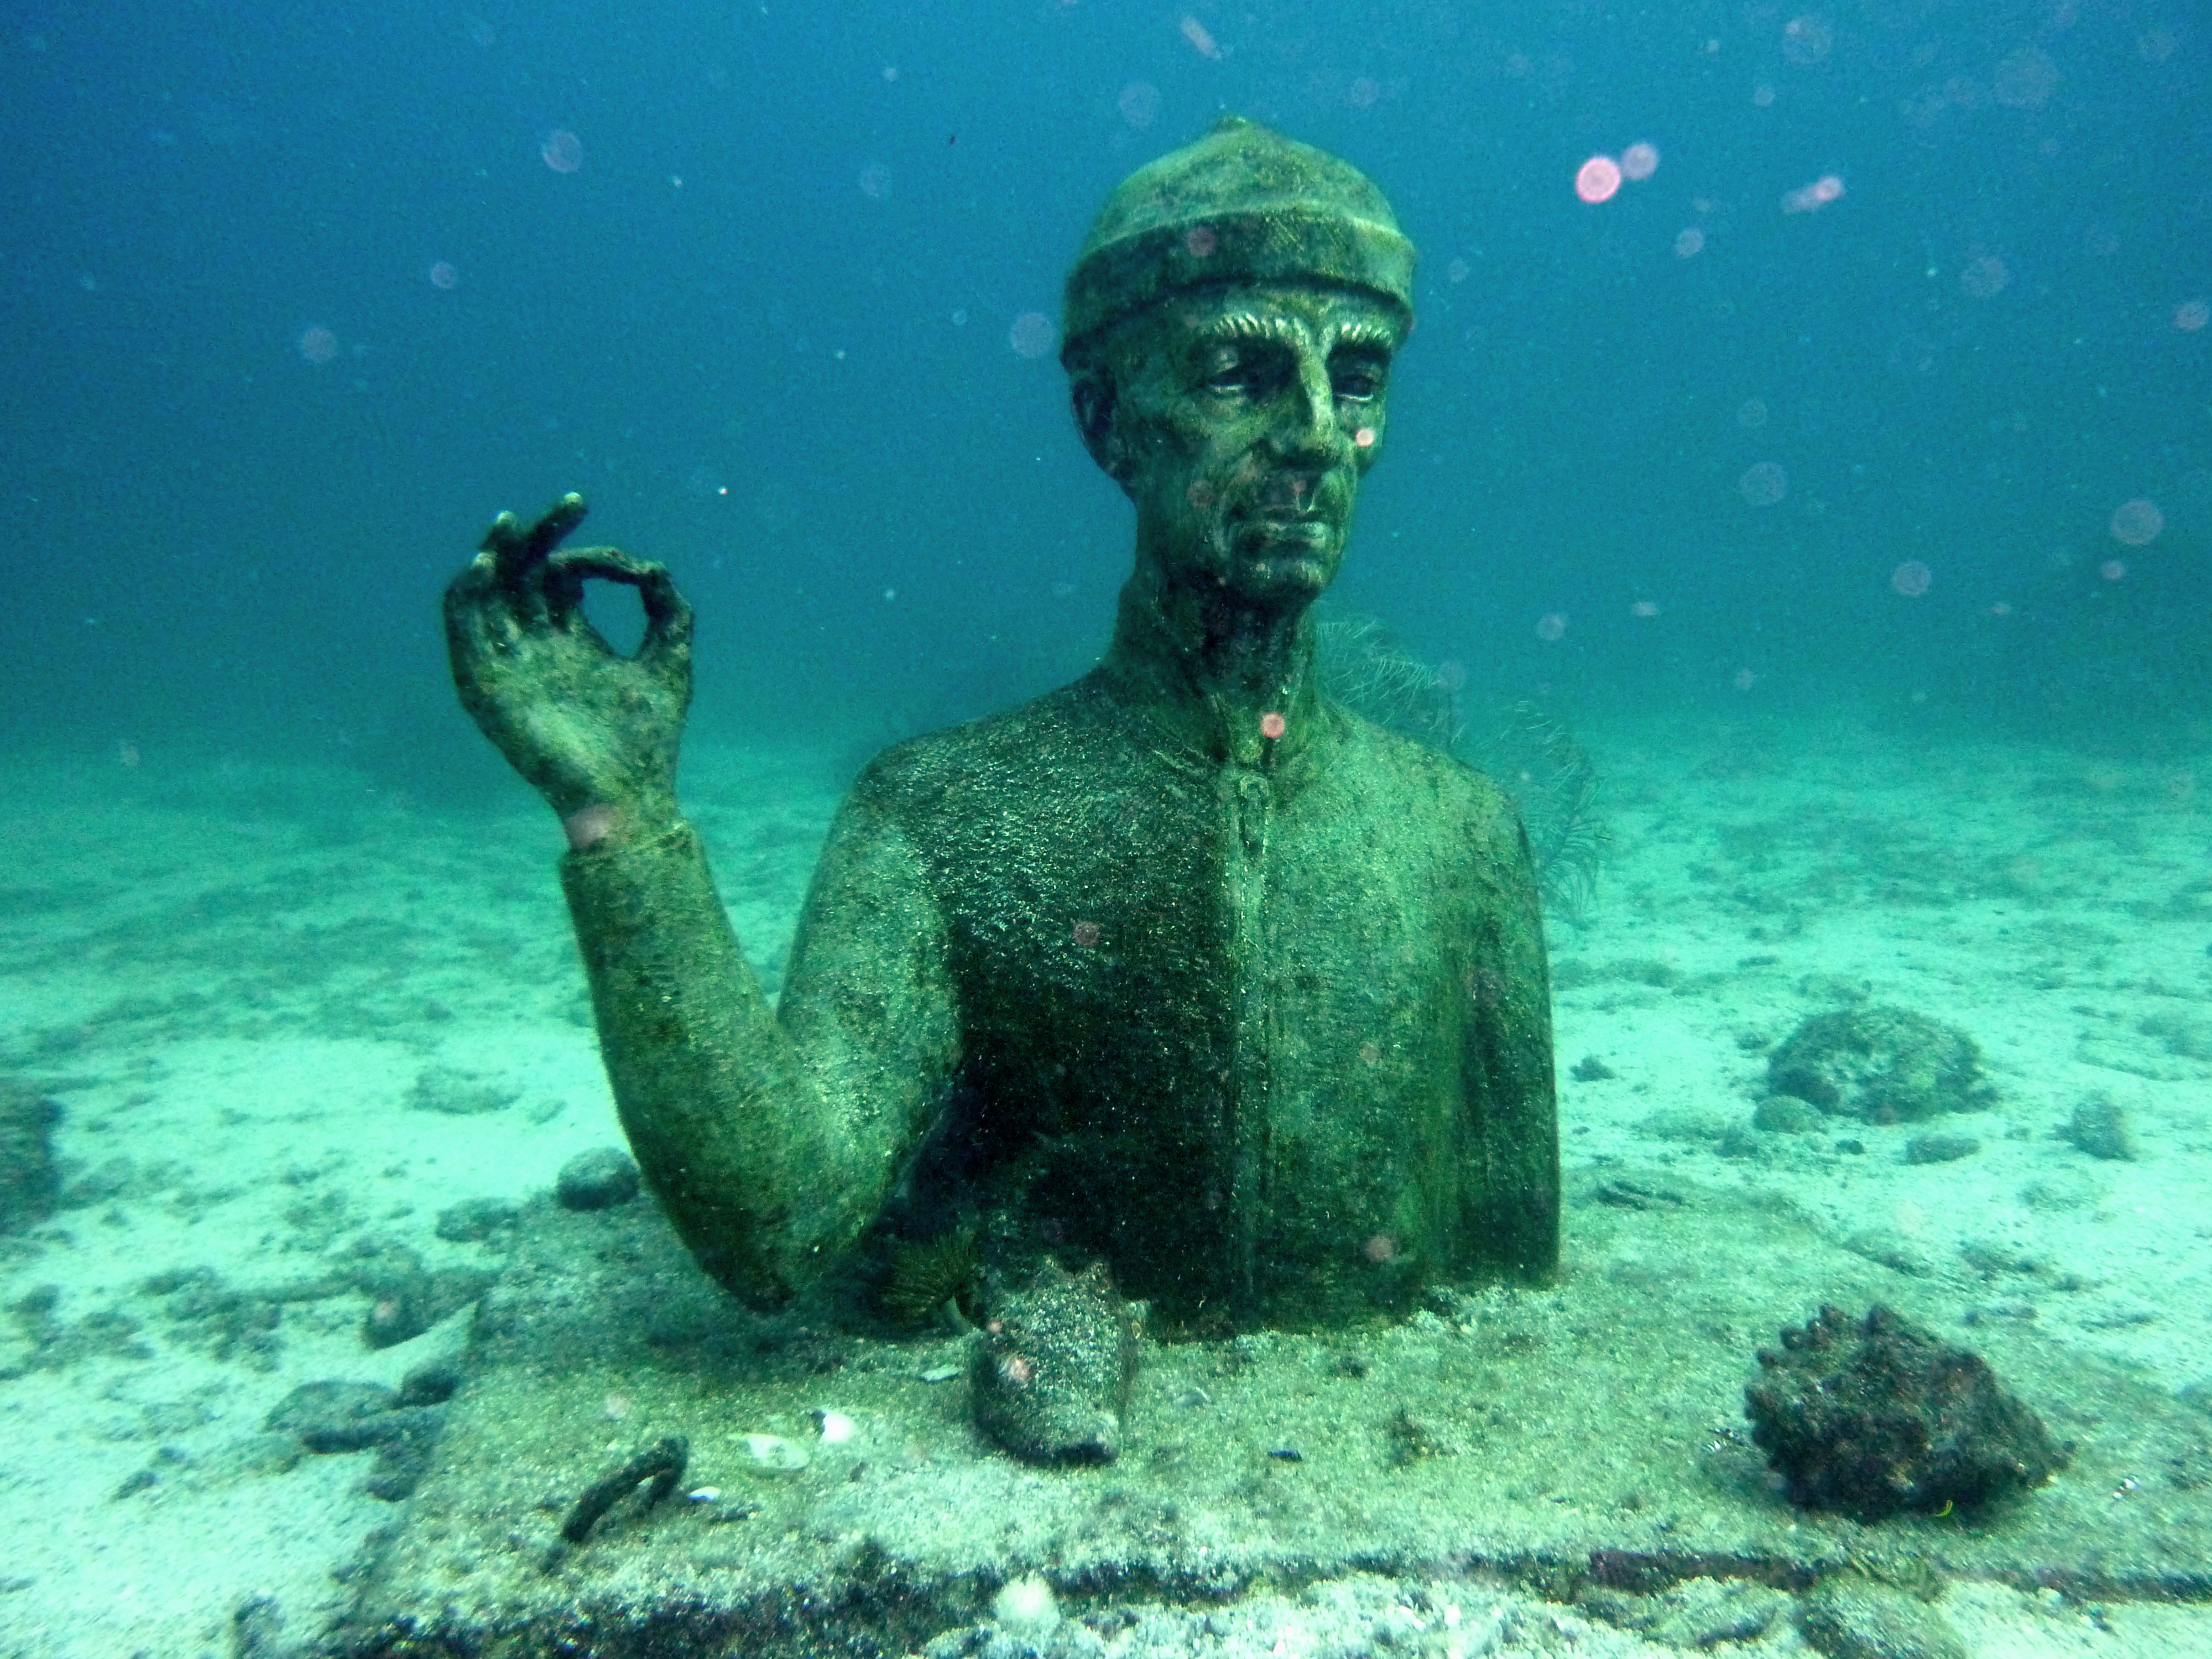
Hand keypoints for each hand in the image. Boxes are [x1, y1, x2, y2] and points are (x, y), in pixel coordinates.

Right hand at [443, 494, 693, 841]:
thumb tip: (649, 565)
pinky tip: (487, 566)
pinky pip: (463, 633)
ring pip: (485, 597)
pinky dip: (467, 596)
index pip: (559, 578)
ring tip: (510, 523)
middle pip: (522, 576)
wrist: (629, 795)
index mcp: (574, 642)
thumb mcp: (668, 661)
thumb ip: (666, 610)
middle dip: (537, 537)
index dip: (578, 550)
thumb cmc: (650, 739)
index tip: (616, 553)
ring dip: (493, 556)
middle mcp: (537, 648)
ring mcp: (509, 665)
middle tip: (569, 508)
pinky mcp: (486, 687)